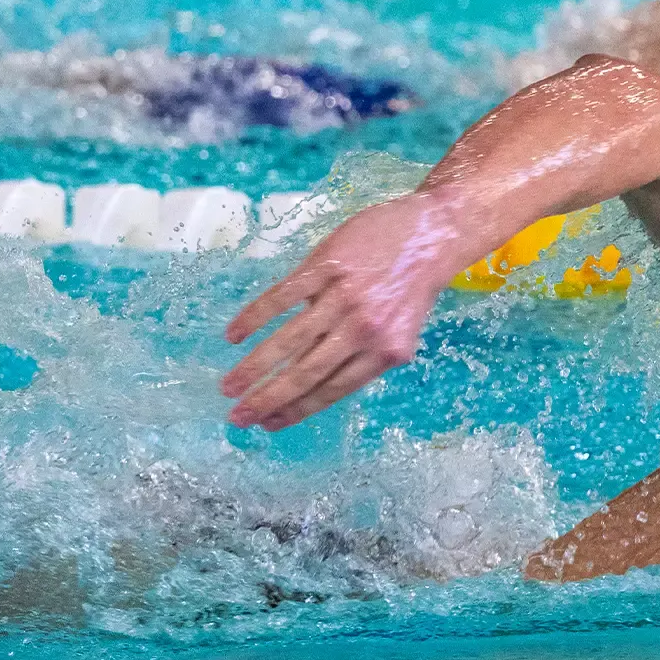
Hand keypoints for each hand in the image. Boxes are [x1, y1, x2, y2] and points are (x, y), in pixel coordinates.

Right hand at [221, 190, 466, 429]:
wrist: (431, 235)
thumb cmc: (411, 288)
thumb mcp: (398, 332)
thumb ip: (360, 354)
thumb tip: (312, 376)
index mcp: (384, 353)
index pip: (333, 389)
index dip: (297, 410)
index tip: (269, 424)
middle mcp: (363, 329)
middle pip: (306, 372)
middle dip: (268, 399)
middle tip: (238, 418)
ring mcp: (343, 297)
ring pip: (290, 340)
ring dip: (254, 367)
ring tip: (228, 386)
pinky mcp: (326, 266)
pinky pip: (282, 296)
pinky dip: (254, 317)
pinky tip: (234, 335)